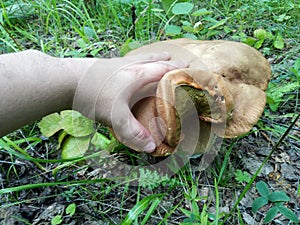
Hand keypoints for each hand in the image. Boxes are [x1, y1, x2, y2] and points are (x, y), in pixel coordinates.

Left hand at [73, 53, 188, 152]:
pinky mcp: (107, 65)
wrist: (67, 81)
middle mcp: (131, 66)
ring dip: (154, 57)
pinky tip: (133, 65)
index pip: (164, 70)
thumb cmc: (93, 95)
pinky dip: (138, 60)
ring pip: (142, 57)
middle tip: (180, 59)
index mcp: (138, 76)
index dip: (179, 71)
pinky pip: (130, 60)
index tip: (192, 70)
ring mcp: (118, 64)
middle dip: (170, 60)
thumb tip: (152, 147)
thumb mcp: (116, 117)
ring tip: (161, 56)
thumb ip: (134, 133)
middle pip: (155, 60)